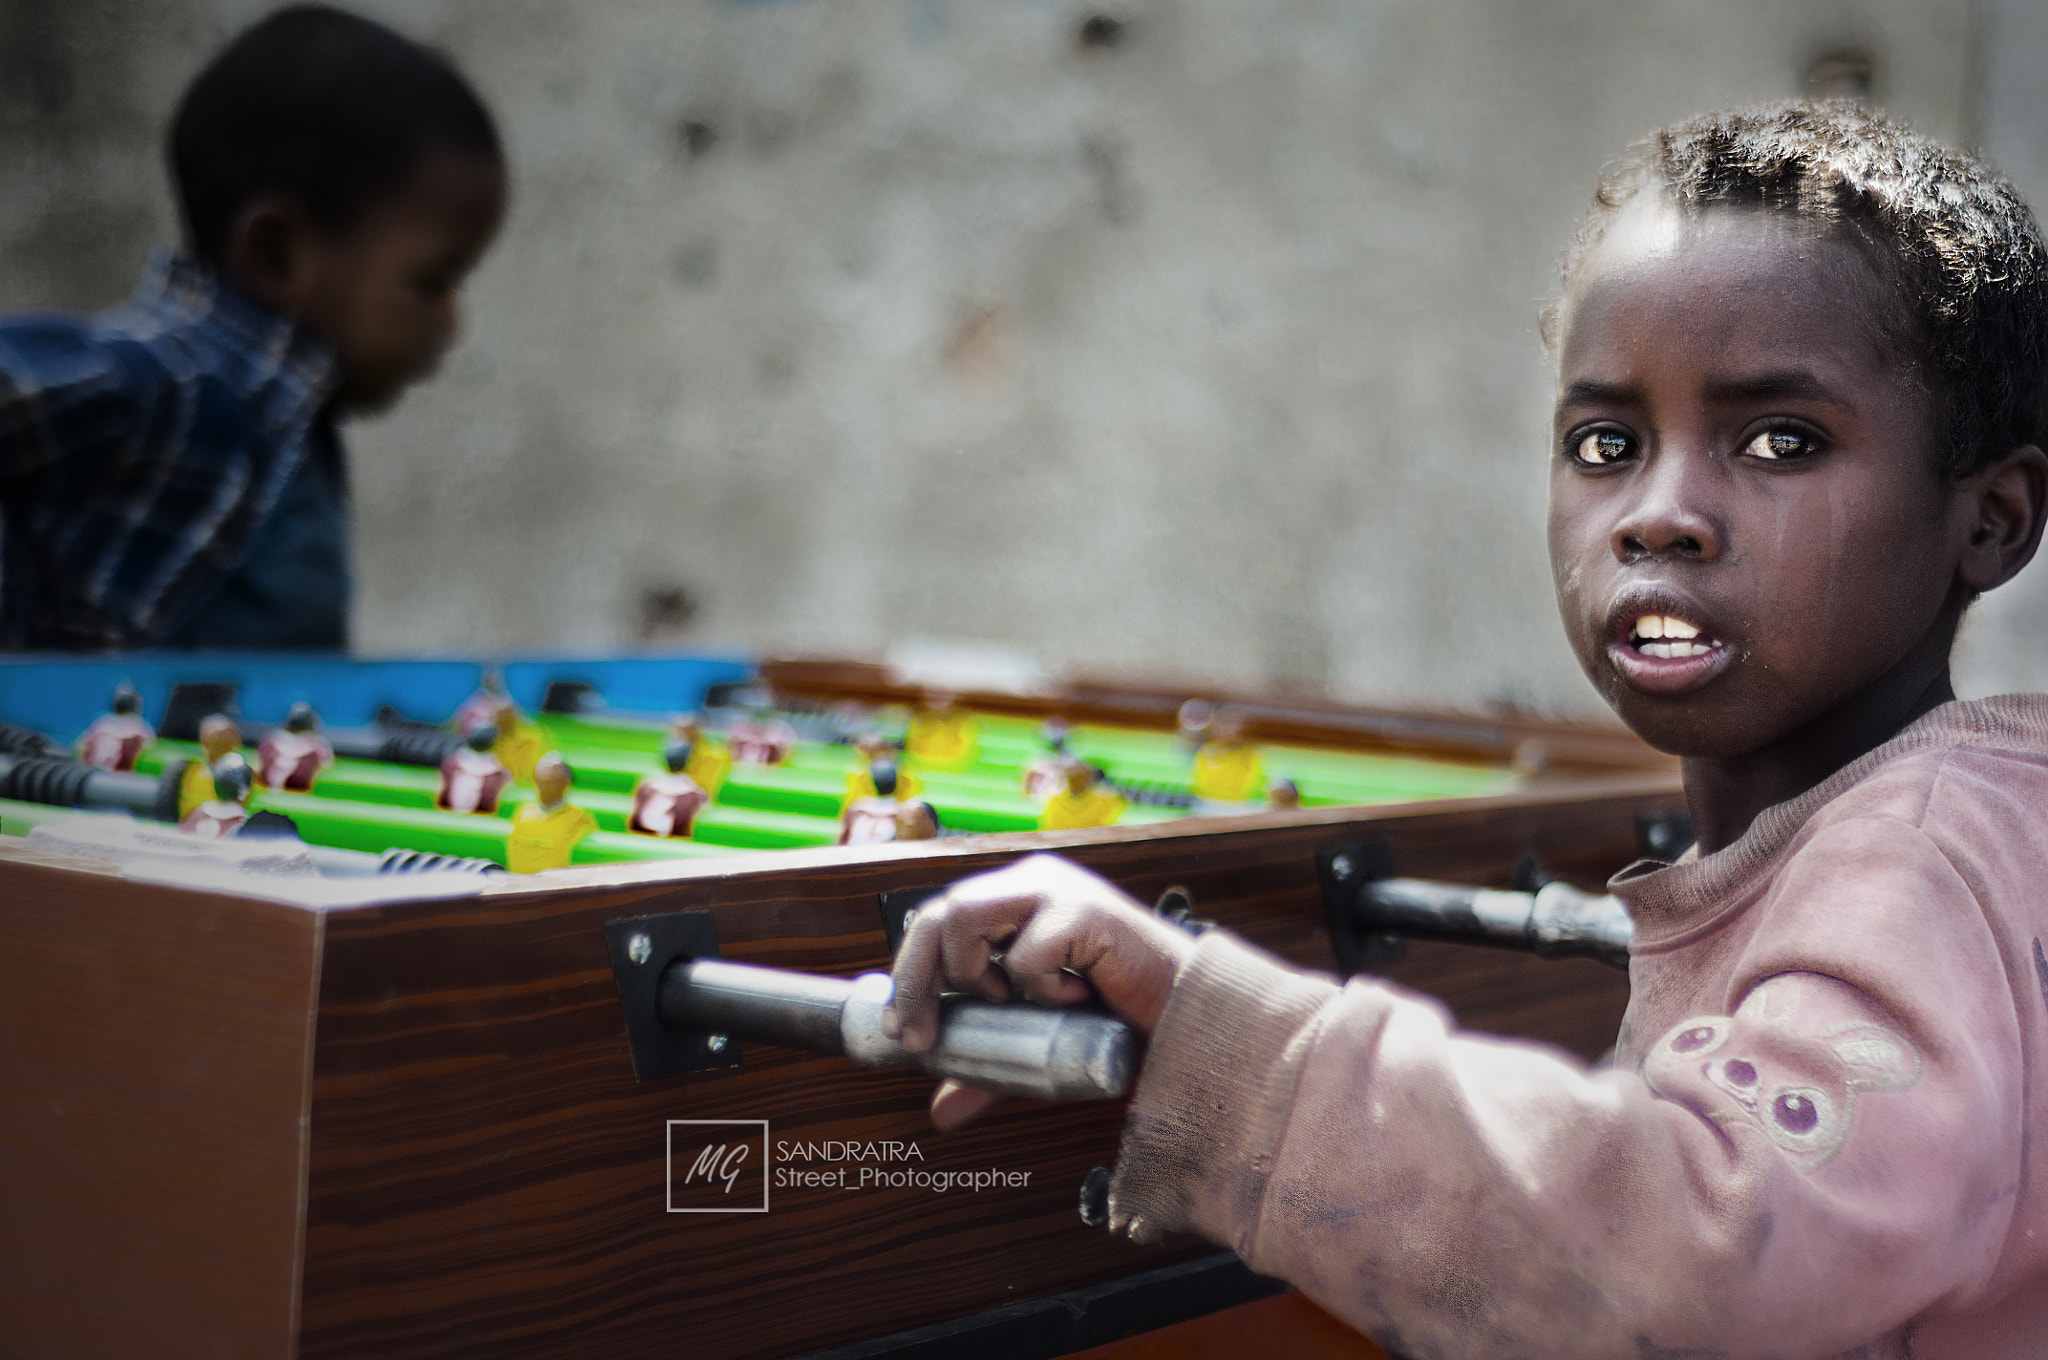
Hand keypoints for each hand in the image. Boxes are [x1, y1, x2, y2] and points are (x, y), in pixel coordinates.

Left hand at [883, 853, 1199, 1129]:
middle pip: (937, 913)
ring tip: (1015, 1003)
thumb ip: (992, 1066)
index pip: (937, 921)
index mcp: (1017, 900)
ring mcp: (1058, 891)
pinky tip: (1075, 998)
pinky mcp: (1085, 911)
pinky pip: (1028, 953)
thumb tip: (942, 1112)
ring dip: (974, 974)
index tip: (903, 1031)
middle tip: (920, 1036)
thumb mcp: (1039, 1044)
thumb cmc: (1121, 1021)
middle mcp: (1031, 885)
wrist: (1190, 1022)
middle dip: (916, 979)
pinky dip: (1040, 989)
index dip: (909, 974)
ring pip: (965, 915)